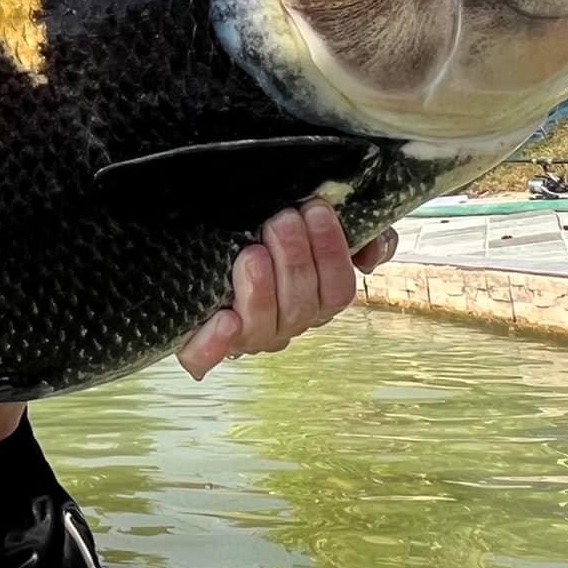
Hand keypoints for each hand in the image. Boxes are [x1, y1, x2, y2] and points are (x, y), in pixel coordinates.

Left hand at [176, 201, 397, 380]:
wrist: (194, 256)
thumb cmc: (264, 237)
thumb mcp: (312, 227)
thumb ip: (359, 235)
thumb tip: (372, 252)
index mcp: (315, 301)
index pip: (337, 288)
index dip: (332, 252)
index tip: (317, 210)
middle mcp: (286, 323)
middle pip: (302, 305)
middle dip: (295, 261)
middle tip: (282, 220)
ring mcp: (246, 336)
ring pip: (264, 325)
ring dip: (262, 290)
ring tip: (252, 252)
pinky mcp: (200, 345)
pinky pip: (207, 357)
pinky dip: (215, 343)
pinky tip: (223, 318)